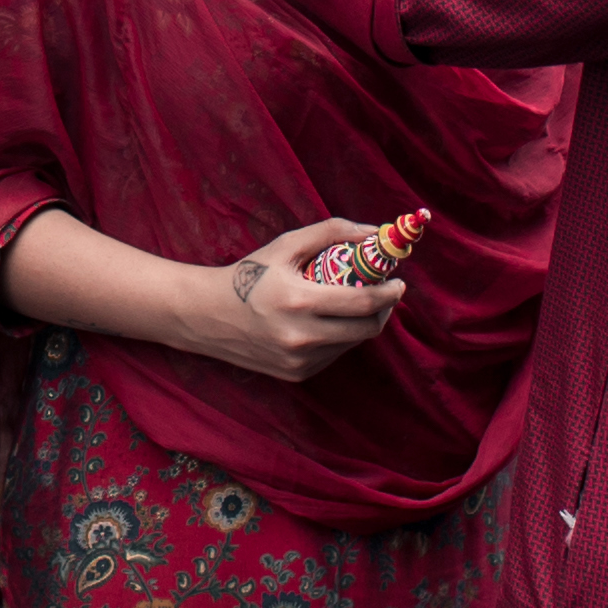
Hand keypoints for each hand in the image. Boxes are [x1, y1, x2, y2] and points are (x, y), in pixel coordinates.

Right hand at [191, 221, 406, 383]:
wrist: (208, 315)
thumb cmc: (249, 274)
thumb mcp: (286, 245)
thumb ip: (331, 232)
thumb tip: (372, 232)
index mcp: (300, 301)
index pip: (364, 302)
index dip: (390, 292)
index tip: (399, 281)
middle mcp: (301, 337)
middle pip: (367, 329)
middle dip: (384, 310)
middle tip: (385, 293)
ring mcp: (299, 361)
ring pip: (352, 343)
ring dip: (363, 323)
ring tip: (356, 303)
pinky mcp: (297, 375)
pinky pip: (334, 355)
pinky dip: (341, 337)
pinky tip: (330, 321)